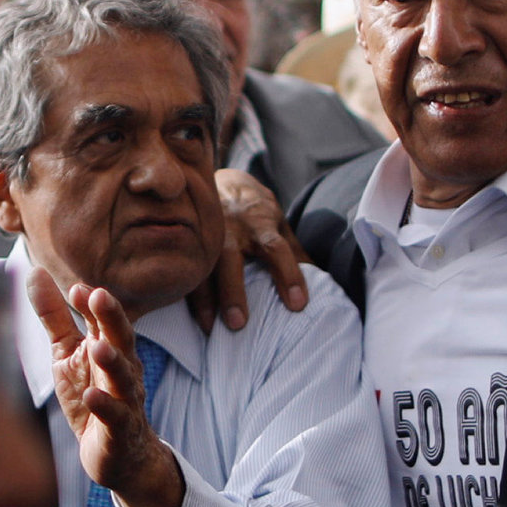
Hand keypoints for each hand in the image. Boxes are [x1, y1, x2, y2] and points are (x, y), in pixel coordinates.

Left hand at [29, 270, 181, 506]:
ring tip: (98, 347)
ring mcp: (125, 399)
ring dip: (112, 361)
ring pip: (123, 376)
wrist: (119, 454)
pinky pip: (116, 416)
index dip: (92, 304)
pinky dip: (105, 406)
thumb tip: (33, 271)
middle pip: (121, 338)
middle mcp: (123, 369)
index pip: (103, 319)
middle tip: (99, 296)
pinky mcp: (120, 429)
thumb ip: (54, 316)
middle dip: (110, 318)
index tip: (76, 288)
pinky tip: (92, 396)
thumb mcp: (68, 354)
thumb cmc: (92, 396)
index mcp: (109, 347)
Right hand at [190, 169, 308, 332]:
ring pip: (200, 265)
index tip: (298, 305)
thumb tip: (324, 283)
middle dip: (233, 291)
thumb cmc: (255, 210)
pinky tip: (191, 315)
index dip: (289, 275)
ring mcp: (204, 234)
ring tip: (210, 328)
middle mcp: (230, 228)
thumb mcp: (278, 223)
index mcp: (259, 223)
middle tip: (238, 324)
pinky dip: (185, 292)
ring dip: (204, 298)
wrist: (221, 178)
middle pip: (230, 258)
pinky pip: (183, 266)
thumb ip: (294, 251)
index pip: (277, 248)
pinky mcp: (187, 242)